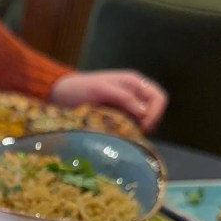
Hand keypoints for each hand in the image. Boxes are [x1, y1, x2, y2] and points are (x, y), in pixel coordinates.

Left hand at [49, 70, 166, 132]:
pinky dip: (129, 133)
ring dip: (139, 130)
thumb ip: (123, 97)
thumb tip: (143, 112)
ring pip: (144, 121)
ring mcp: (126, 106)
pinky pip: (132, 127)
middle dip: (150, 123)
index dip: (155, 113)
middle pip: (155, 111)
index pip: (158, 98)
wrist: (61, 94)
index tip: (143, 127)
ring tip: (125, 135)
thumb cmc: (79, 88)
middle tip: (136, 134)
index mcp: (133, 83)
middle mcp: (134, 94)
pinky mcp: (118, 118)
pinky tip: (119, 137)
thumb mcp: (101, 90)